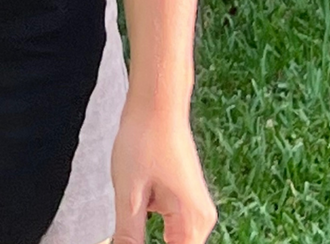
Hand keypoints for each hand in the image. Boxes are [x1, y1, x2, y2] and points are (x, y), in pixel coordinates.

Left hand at [110, 100, 218, 243]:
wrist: (157, 100)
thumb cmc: (145, 139)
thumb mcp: (129, 194)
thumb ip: (129, 237)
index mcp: (194, 223)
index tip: (132, 236)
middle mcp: (201, 219)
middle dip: (146, 240)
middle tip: (131, 215)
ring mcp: (193, 207)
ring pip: (168, 238)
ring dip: (146, 232)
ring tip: (135, 194)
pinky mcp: (183, 197)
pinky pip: (166, 222)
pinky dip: (148, 218)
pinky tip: (137, 191)